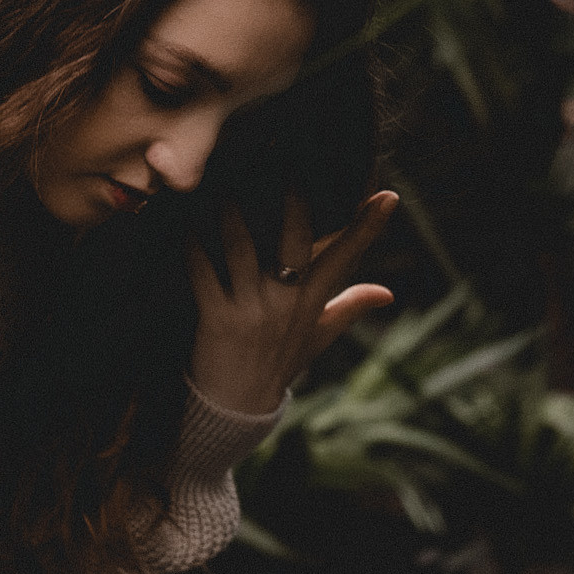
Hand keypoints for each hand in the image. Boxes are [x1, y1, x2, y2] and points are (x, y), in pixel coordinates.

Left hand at [185, 189, 397, 417]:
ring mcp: (251, 311)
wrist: (237, 406)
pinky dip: (193, 249)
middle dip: (295, 207)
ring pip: (243, 252)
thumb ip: (350, 307)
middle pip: (296, 246)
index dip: (367, 228)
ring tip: (227, 185)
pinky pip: (203, 275)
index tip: (387, 196)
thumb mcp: (319, 336)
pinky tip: (186, 224)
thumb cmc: (278, 362)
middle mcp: (285, 303)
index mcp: (311, 302)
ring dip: (233, 217)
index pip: (346, 258)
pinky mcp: (217, 319)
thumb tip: (388, 292)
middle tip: (291, 167)